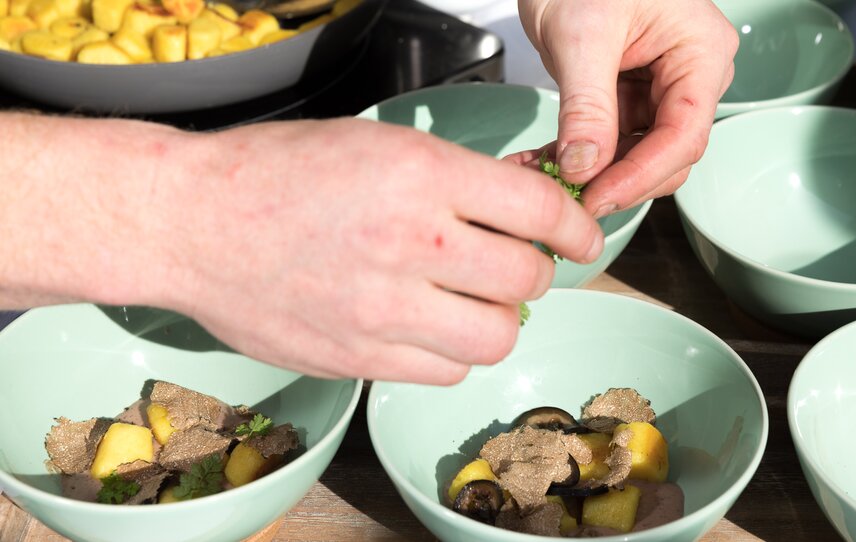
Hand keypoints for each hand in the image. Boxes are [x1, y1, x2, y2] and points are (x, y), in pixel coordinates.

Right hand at [158, 118, 602, 383]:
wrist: (192, 222)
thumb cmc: (277, 172)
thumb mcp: (377, 144)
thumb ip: (455, 179)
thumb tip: (524, 206)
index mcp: (422, 175)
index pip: (541, 212)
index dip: (577, 228)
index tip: (582, 237)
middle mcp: (413, 243)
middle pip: (529, 279)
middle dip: (532, 270)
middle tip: (509, 261)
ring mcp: (386, 309)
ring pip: (496, 335)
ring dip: (497, 317)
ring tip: (471, 299)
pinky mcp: (361, 358)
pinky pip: (447, 370)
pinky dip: (452, 351)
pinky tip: (428, 326)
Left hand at [512, 0, 737, 216]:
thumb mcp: (581, 36)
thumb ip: (586, 106)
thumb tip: (584, 167)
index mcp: (700, 53)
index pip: (683, 135)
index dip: (640, 175)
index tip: (597, 198)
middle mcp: (689, 76)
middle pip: (665, 154)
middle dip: (617, 181)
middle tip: (571, 201)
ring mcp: (657, 88)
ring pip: (633, 155)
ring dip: (588, 174)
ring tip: (543, 180)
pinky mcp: (626, 96)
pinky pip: (607, 140)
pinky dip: (573, 156)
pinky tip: (539, 165)